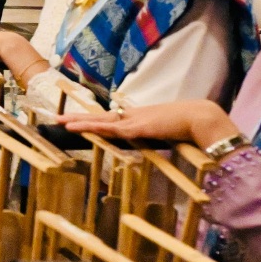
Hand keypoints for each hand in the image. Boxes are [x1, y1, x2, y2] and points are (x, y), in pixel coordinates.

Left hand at [60, 99, 240, 146]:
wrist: (202, 119)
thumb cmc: (192, 128)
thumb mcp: (171, 134)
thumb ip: (162, 139)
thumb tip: (162, 145)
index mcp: (142, 118)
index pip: (113, 118)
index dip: (97, 120)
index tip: (83, 120)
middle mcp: (133, 116)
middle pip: (101, 116)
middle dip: (80, 118)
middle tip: (59, 117)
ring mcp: (132, 121)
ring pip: (99, 121)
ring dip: (78, 121)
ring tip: (59, 120)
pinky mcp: (134, 128)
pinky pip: (106, 128)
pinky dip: (89, 127)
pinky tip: (74, 127)